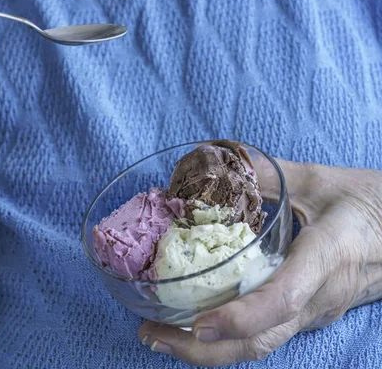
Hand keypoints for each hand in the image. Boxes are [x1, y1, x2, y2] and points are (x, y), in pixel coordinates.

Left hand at [138, 159, 381, 366]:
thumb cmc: (370, 204)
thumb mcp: (319, 179)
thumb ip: (268, 173)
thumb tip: (216, 162)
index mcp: (327, 257)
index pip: (284, 299)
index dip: (240, 317)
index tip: (198, 324)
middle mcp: (320, 296)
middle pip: (263, 341)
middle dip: (204, 350)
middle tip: (152, 336)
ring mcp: (315, 312)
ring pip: (262, 345)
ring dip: (208, 350)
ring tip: (160, 336)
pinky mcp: (308, 315)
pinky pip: (266, 334)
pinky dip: (226, 338)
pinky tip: (194, 325)